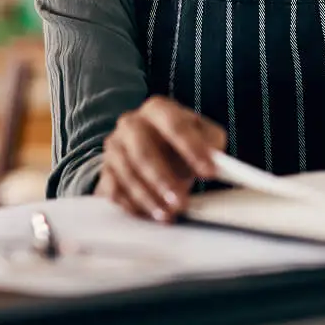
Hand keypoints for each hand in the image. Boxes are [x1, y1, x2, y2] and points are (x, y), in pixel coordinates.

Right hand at [96, 96, 225, 221]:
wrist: (145, 147)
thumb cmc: (178, 142)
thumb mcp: (201, 134)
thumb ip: (212, 143)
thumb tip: (218, 161)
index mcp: (157, 109)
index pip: (175, 125)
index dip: (193, 149)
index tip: (209, 172)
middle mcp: (131, 124)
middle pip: (144, 151)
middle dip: (164, 179)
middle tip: (182, 202)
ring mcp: (114, 147)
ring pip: (128, 174)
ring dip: (149, 198)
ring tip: (169, 214)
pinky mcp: (105, 172)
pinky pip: (115, 191)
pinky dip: (133, 205)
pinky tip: (150, 214)